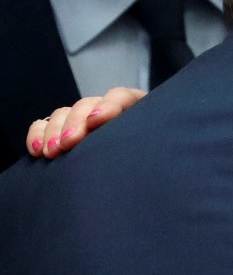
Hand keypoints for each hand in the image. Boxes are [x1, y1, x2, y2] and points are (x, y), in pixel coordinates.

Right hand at [26, 87, 146, 158]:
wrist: (141, 177)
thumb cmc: (150, 163)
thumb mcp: (153, 151)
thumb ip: (147, 146)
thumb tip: (146, 152)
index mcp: (136, 111)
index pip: (122, 97)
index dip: (109, 105)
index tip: (96, 120)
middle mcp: (108, 111)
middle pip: (88, 105)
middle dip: (76, 122)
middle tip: (68, 143)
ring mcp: (84, 120)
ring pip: (65, 113)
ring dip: (55, 130)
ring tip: (52, 151)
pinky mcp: (63, 132)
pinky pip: (45, 125)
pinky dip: (38, 134)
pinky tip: (37, 151)